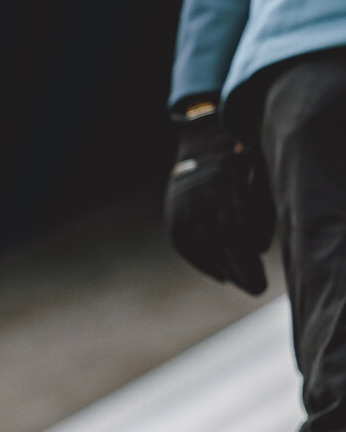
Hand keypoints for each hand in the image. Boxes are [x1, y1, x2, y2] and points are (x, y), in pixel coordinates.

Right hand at [164, 107, 273, 295]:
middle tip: (254, 287)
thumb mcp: (256, 183)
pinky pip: (185, 246)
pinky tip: (220, 271)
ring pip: (199, 248)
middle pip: (218, 246)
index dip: (245, 262)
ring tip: (236, 279)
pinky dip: (201, 261)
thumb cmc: (242, 165)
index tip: (258, 280)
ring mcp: (182, 208)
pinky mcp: (173, 216)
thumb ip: (259, 217)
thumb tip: (256, 250)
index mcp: (223, 192)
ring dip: (219, 266)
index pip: (233, 238)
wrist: (203, 144)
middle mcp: (198, 202)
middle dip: (238, 269)